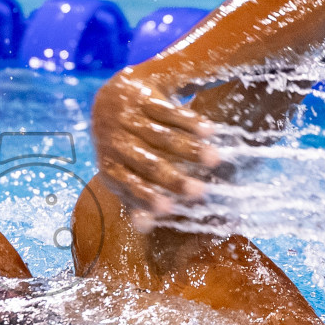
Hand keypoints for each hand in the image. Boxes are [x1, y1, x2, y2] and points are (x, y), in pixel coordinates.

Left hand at [90, 66, 221, 224]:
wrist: (109, 98)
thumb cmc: (123, 146)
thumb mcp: (122, 171)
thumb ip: (134, 197)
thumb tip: (144, 226)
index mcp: (111, 167)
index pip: (128, 185)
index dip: (147, 197)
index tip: (169, 209)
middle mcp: (116, 143)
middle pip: (148, 163)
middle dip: (173, 179)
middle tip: (200, 192)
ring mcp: (128, 119)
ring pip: (162, 137)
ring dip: (190, 149)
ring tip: (215, 159)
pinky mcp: (142, 98)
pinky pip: (168, 112)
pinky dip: (189, 122)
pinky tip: (209, 131)